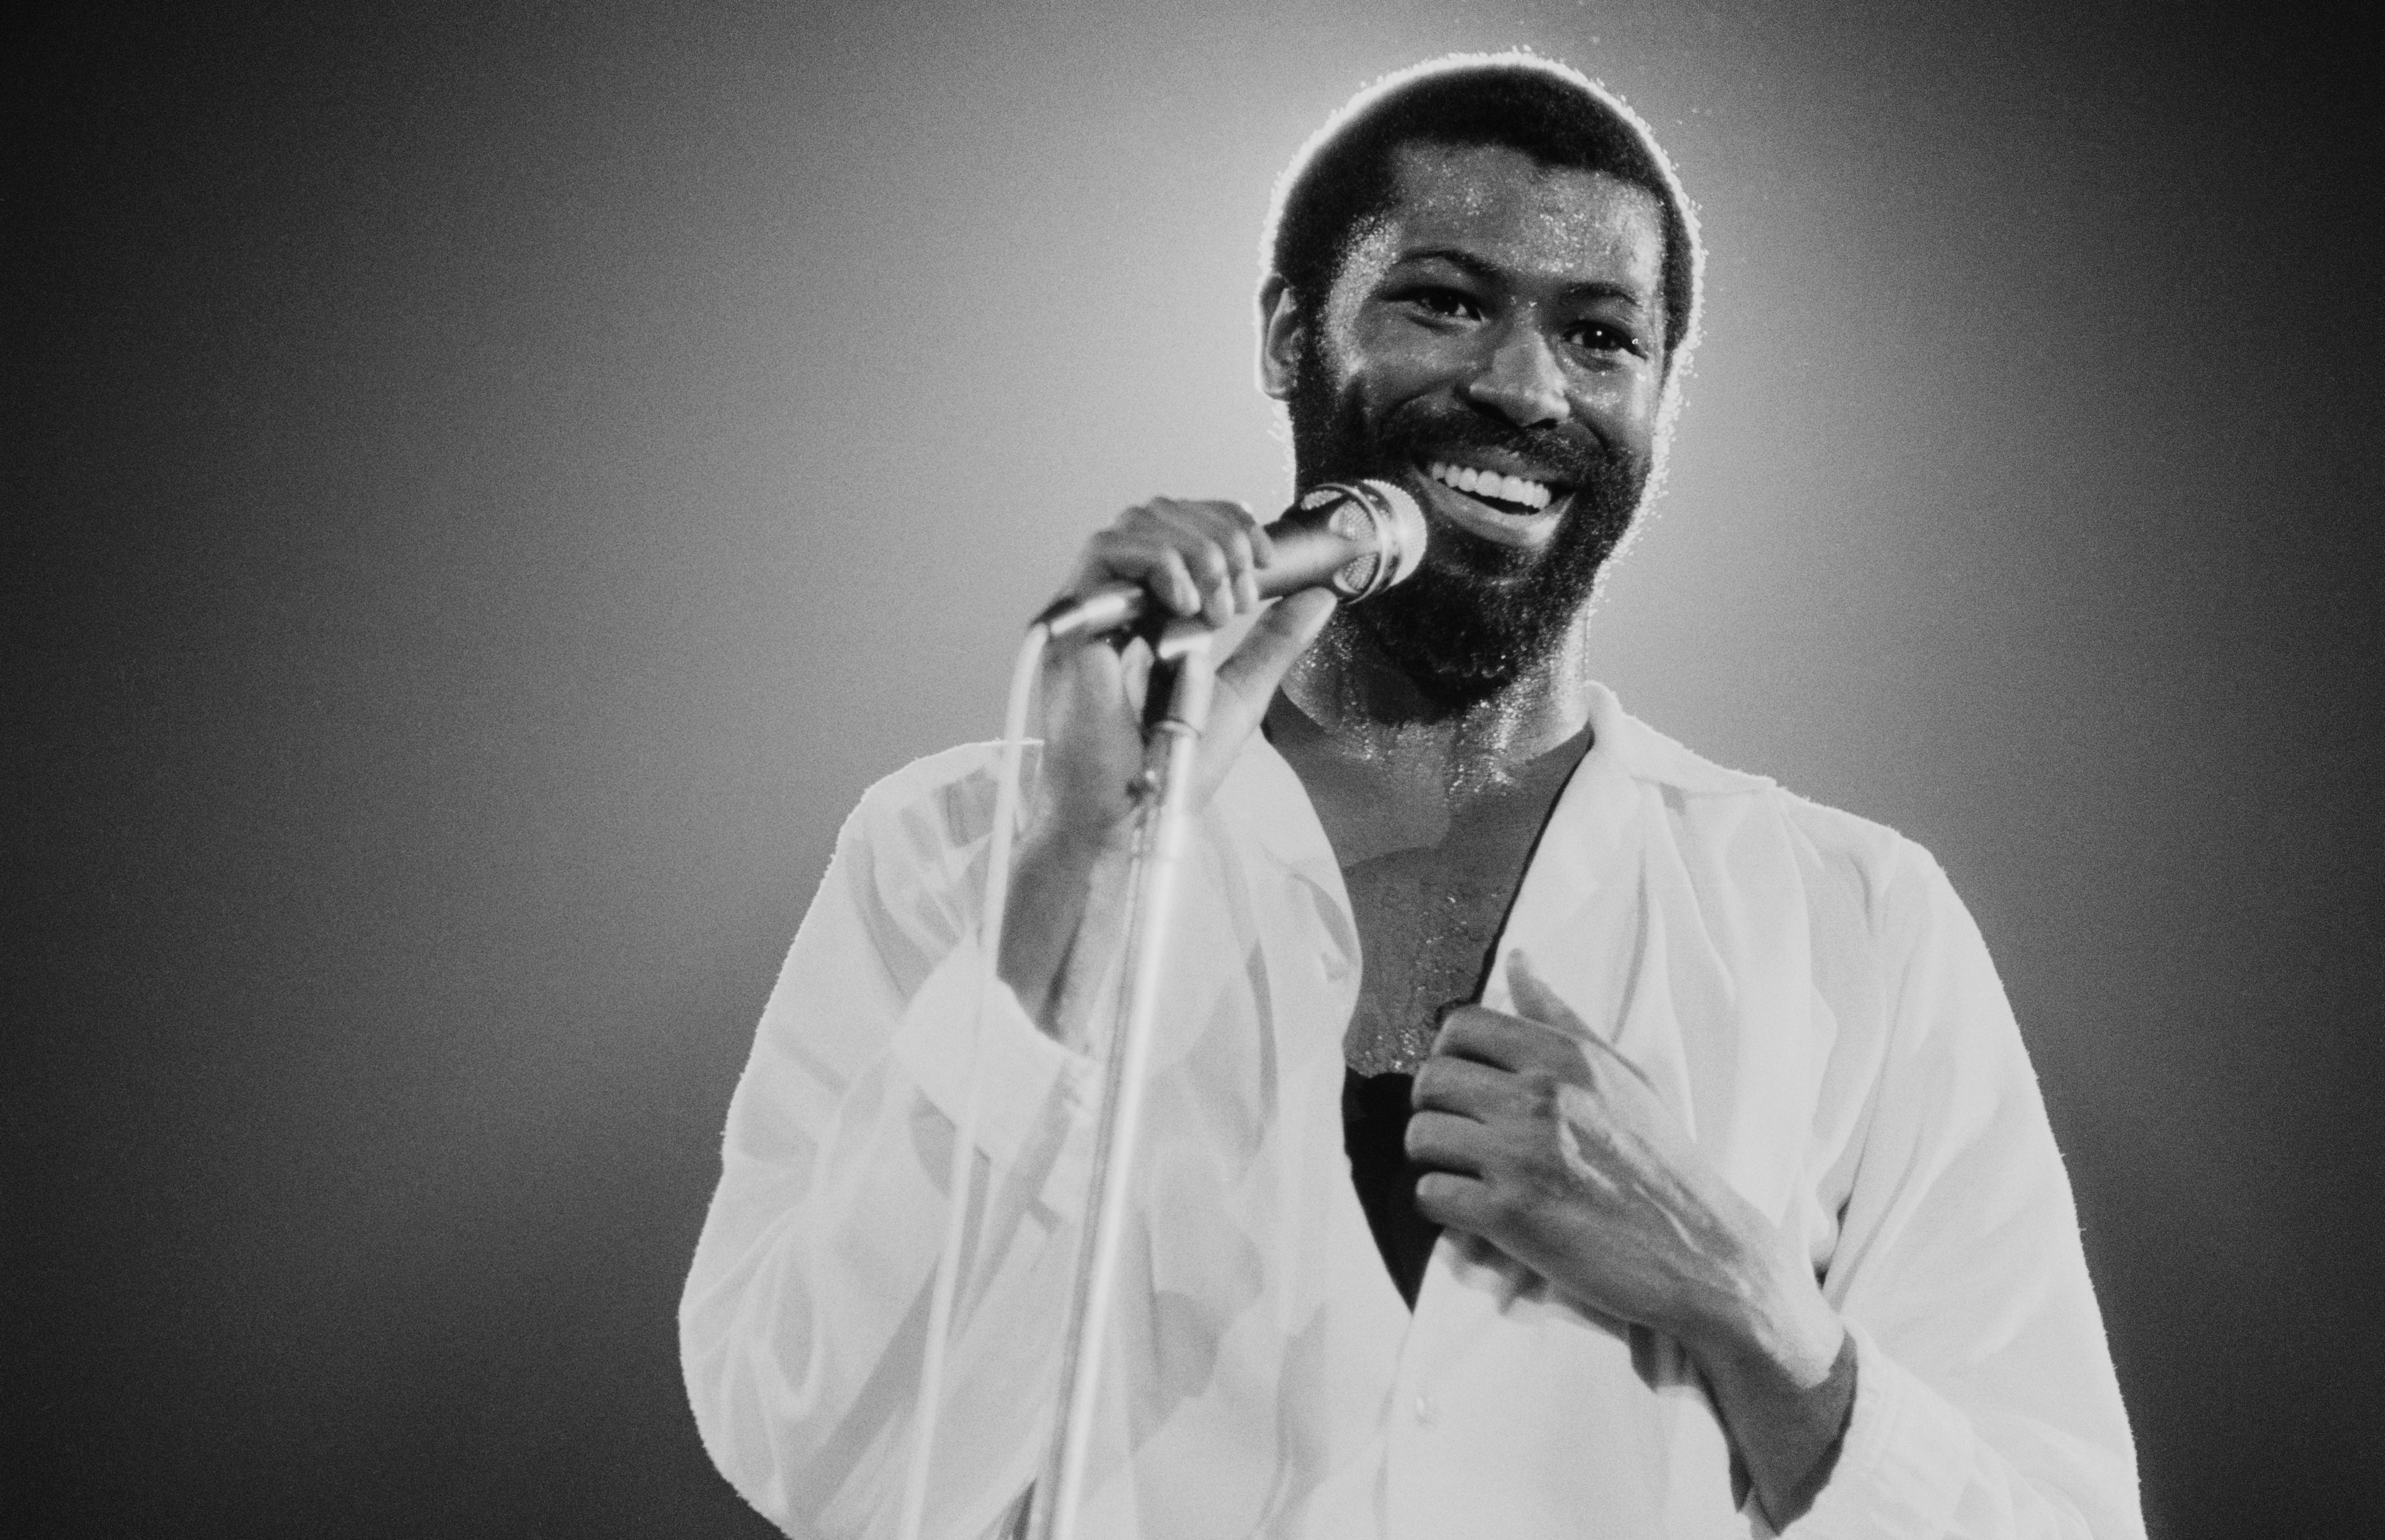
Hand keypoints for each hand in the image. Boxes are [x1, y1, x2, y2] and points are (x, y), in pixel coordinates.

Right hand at [1000, 498, 1336, 1022]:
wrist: (1130, 812)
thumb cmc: (1170, 768)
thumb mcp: (1242, 691)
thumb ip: (1273, 642)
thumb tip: (1318, 598)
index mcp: (1152, 611)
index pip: (1184, 528)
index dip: (1228, 525)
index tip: (1266, 562)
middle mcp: (1119, 603)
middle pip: (1161, 512)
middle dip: (1219, 535)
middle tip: (1245, 592)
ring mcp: (1093, 610)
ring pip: (1137, 522)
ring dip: (1196, 550)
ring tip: (1219, 608)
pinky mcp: (1073, 622)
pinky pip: (1106, 550)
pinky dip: (1158, 563)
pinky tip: (1186, 607)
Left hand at [1407, 970, 1854, 1525]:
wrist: (1701, 1253)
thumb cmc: (1661, 1162)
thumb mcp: (1623, 1076)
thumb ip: (1561, 1018)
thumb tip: (1516, 961)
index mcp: (1568, 1058)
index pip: (1460, 1026)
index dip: (1448, 1054)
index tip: (1465, 1083)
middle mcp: (1542, 1098)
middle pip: (1430, 1079)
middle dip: (1434, 1107)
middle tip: (1460, 1132)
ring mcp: (1524, 1157)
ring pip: (1421, 1136)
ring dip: (1433, 1158)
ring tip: (1465, 1171)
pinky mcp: (1511, 1217)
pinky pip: (1430, 1193)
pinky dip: (1441, 1204)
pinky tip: (1473, 1208)